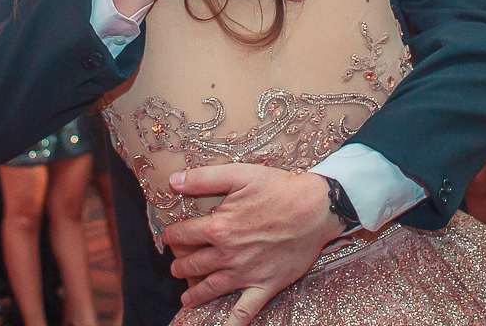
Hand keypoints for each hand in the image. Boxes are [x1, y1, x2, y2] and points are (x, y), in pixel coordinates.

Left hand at [162, 165, 342, 325]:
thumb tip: (174, 180)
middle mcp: (228, 255)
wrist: (317, 209)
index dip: (171, 236)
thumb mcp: (240, 175)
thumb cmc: (279, 188)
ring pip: (212, 288)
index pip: (183, 235)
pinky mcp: (266, 285)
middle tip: (176, 266)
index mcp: (218, 228)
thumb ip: (203, 178)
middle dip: (180, 265)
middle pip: (193, 264)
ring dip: (195, 293)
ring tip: (186, 297)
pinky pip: (245, 310)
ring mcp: (246, 273)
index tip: (168, 237)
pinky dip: (233, 322)